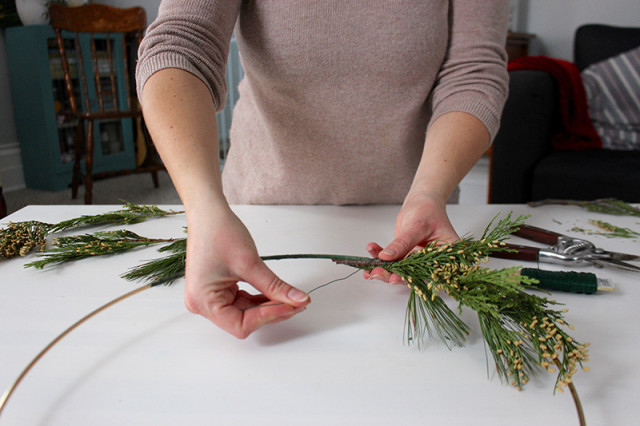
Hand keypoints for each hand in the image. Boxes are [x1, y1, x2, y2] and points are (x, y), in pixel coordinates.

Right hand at [183, 207, 309, 337]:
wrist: (208, 214)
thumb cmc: (219, 233)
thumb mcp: (250, 263)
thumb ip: (275, 286)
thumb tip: (298, 300)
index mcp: (203, 302)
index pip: (241, 325)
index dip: (268, 317)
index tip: (290, 306)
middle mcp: (202, 304)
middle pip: (243, 320)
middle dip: (271, 311)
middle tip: (297, 302)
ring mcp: (209, 298)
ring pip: (245, 312)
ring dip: (268, 305)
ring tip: (290, 297)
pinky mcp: (217, 290)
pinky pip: (242, 301)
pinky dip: (259, 298)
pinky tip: (275, 292)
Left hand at [364, 194, 458, 283]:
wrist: (421, 200)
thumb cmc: (427, 210)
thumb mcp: (416, 226)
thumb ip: (402, 243)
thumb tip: (386, 257)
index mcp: (445, 257)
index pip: (427, 273)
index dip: (410, 279)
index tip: (393, 278)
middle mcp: (432, 262)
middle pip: (411, 275)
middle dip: (392, 275)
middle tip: (376, 273)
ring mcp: (417, 259)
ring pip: (399, 269)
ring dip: (383, 268)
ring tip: (369, 267)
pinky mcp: (406, 255)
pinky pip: (392, 259)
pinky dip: (380, 256)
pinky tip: (372, 251)